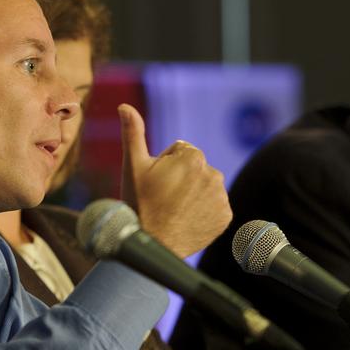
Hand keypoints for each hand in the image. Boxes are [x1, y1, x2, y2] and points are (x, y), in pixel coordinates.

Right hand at [118, 103, 230, 257]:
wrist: (151, 244)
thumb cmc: (138, 204)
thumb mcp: (132, 166)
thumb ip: (132, 133)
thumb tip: (124, 106)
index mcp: (193, 157)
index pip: (181, 151)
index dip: (166, 165)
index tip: (157, 183)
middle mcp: (213, 174)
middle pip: (195, 168)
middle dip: (182, 178)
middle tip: (164, 197)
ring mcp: (221, 198)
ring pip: (205, 185)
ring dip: (194, 192)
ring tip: (175, 209)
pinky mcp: (225, 217)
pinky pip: (215, 205)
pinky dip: (203, 210)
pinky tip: (187, 218)